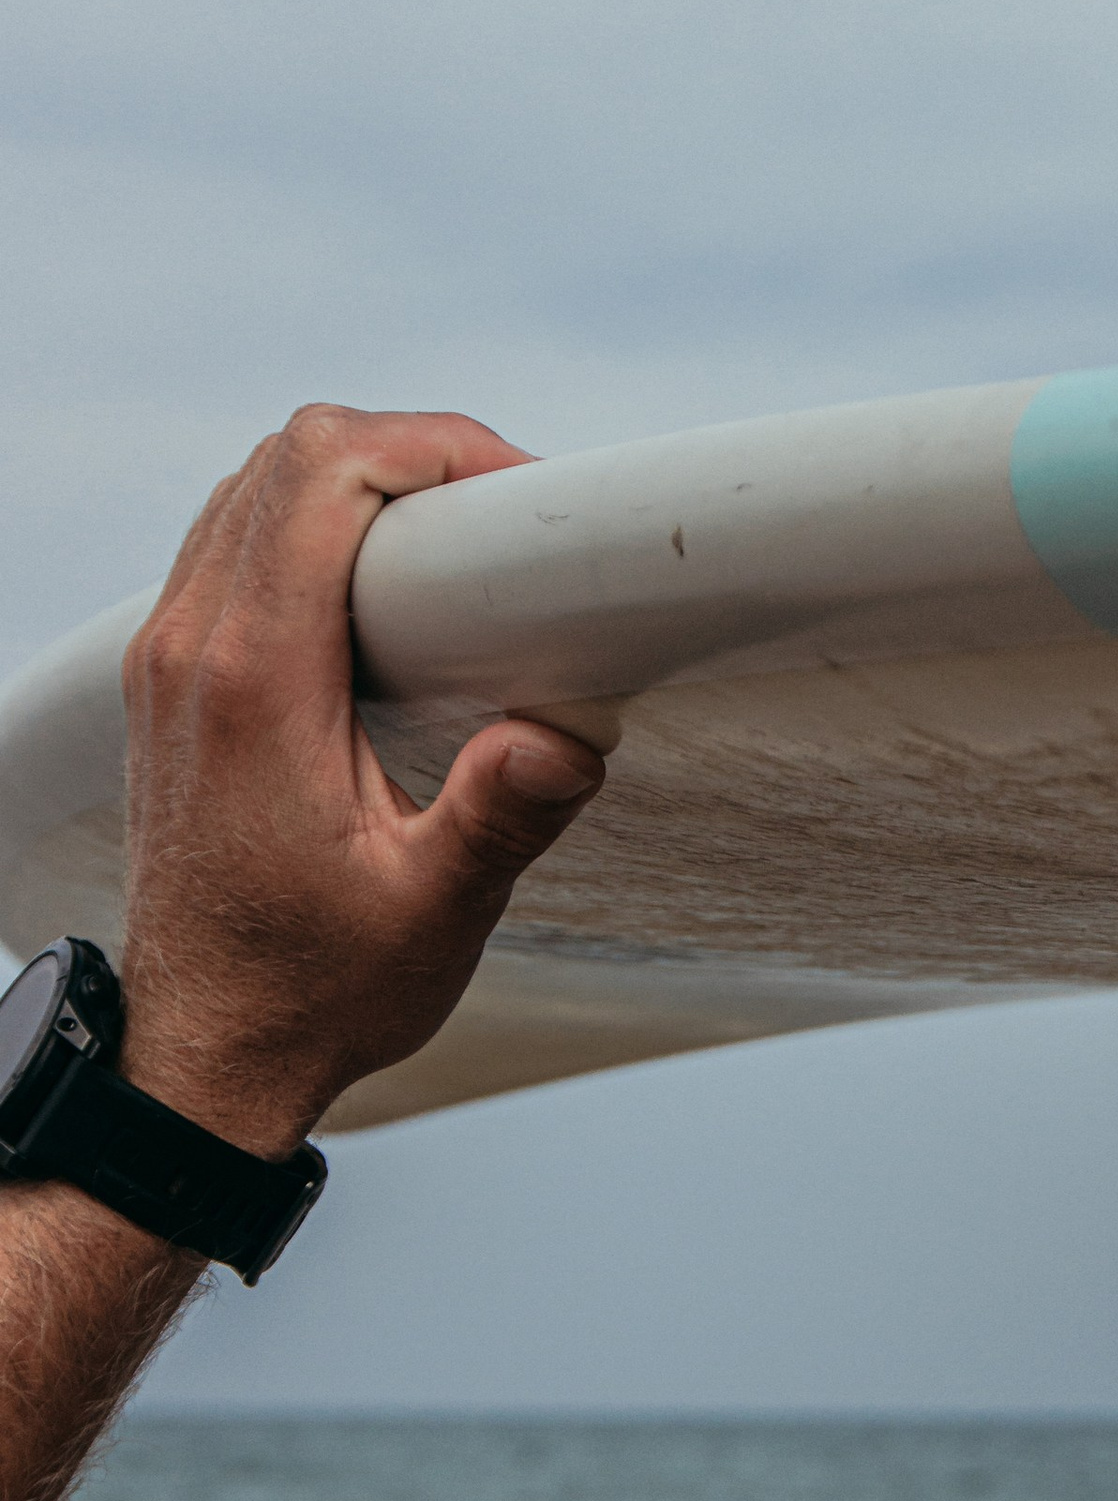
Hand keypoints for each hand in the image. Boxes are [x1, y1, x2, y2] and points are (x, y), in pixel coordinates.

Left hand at [117, 406, 606, 1154]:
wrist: (208, 1051)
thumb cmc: (313, 990)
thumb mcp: (433, 917)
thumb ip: (499, 819)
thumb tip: (565, 739)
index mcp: (256, 684)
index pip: (323, 476)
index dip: (433, 450)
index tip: (516, 503)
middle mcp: (193, 650)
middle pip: (286, 457)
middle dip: (406, 456)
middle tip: (502, 523)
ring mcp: (168, 660)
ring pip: (250, 489)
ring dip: (354, 489)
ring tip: (455, 558)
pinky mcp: (170, 682)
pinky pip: (229, 545)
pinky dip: (308, 533)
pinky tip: (383, 601)